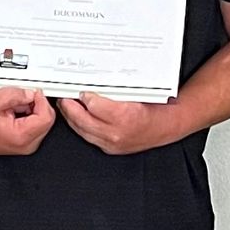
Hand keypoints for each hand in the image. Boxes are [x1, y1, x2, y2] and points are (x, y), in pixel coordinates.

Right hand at [0, 87, 55, 155]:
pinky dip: (29, 116)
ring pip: (43, 123)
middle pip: (47, 120)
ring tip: (13, 108)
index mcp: (20, 136)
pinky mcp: (25, 143)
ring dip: (32, 111)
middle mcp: (26, 145)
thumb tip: (32, 94)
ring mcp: (26, 146)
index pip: (46, 117)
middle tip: (21, 99)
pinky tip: (15, 114)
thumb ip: (18, 94)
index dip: (42, 101)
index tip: (34, 93)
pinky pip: (36, 127)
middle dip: (36, 106)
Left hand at [58, 92, 187, 155]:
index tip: (80, 90)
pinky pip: (88, 137)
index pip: (94, 106)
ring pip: (82, 130)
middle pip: (83, 120)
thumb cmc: (154, 109)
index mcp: (125, 116)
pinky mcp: (109, 149)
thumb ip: (115, 88)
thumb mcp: (136, 92)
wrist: (165, 127)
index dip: (84, 96)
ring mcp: (112, 143)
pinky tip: (77, 118)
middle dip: (70, 107)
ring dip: (72, 118)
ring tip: (66, 106)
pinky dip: (80, 127)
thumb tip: (95, 80)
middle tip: (64, 97)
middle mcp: (116, 132)